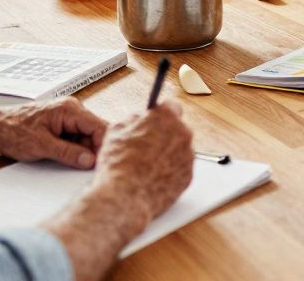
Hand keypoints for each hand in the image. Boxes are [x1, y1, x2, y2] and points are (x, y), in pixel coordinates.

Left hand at [0, 97, 107, 168]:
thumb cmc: (11, 131)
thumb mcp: (41, 146)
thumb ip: (68, 153)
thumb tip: (91, 161)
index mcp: (70, 110)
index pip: (100, 127)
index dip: (104, 146)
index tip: (103, 165)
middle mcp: (72, 111)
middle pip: (95, 133)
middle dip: (94, 151)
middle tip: (92, 171)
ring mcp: (66, 118)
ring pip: (86, 138)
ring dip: (83, 153)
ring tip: (77, 167)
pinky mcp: (60, 126)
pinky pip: (76, 139)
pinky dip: (74, 151)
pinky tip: (69, 161)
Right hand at [93, 101, 193, 219]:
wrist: (124, 198)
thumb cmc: (118, 165)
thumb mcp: (116, 131)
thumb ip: (132, 120)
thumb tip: (138, 118)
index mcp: (165, 118)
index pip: (171, 106)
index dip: (160, 114)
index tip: (156, 119)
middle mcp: (182, 134)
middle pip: (176, 129)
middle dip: (163, 135)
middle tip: (145, 147)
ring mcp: (188, 156)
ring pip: (179, 150)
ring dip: (167, 154)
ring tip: (146, 166)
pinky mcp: (188, 176)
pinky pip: (180, 169)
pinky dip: (170, 172)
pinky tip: (152, 177)